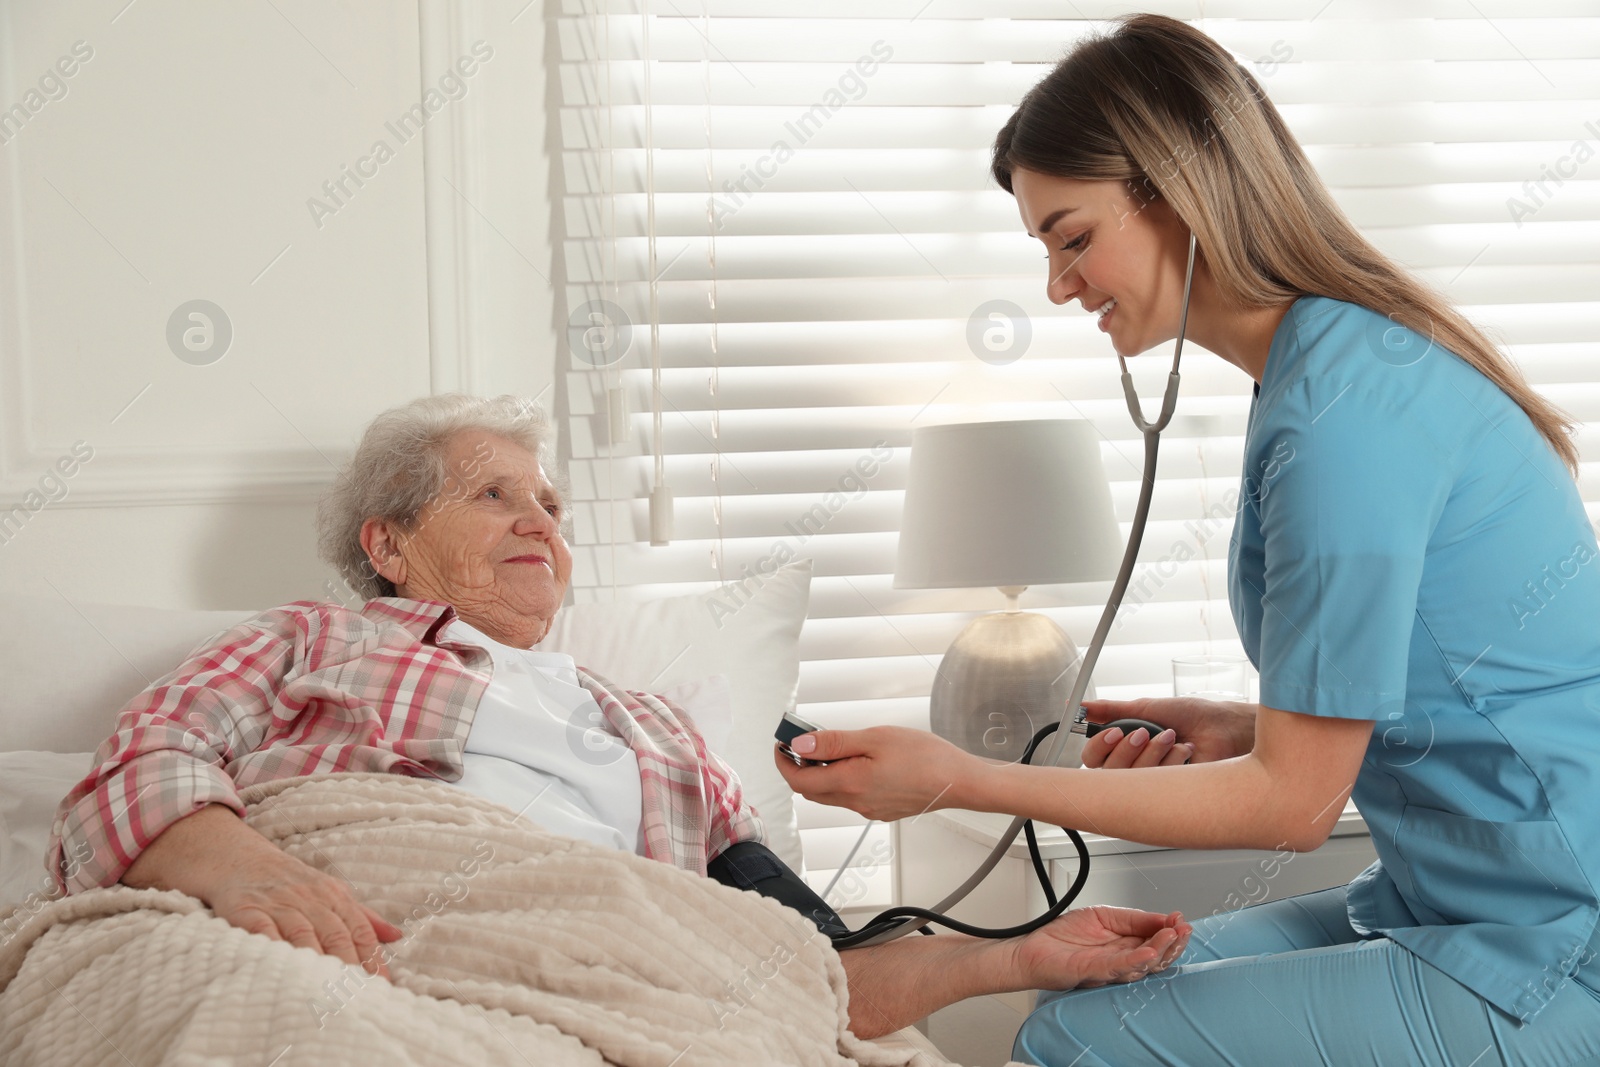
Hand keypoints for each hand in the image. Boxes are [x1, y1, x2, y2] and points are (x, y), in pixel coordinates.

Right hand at [207, 844, 403, 978]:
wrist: (239, 858)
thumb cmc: (291, 882)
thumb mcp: (330, 892)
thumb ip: (362, 916)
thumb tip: (397, 936)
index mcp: (334, 896)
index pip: (359, 930)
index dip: (372, 958)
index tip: (381, 986)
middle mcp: (310, 899)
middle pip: (335, 935)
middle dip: (350, 967)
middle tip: (357, 996)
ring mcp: (278, 904)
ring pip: (304, 935)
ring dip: (317, 963)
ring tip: (328, 992)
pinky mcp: (247, 910)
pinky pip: (262, 931)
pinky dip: (274, 949)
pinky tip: (283, 969)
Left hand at [773, 726, 981, 820]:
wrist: (960, 782)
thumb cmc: (924, 757)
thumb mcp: (874, 738)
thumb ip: (834, 743)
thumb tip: (799, 745)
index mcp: (848, 784)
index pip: (798, 780)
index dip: (783, 762)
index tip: (781, 743)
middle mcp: (855, 803)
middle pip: (811, 790)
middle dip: (800, 767)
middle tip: (804, 740)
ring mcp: (869, 809)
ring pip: (831, 794)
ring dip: (822, 774)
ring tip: (832, 747)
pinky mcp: (882, 810)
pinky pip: (851, 797)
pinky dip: (842, 780)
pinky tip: (859, 761)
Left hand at [1010, 906, 1189, 990]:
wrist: (1030, 950)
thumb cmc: (1062, 936)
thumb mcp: (1103, 915)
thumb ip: (1132, 918)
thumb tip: (1162, 917)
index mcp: (1125, 946)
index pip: (1156, 942)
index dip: (1171, 931)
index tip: (1181, 919)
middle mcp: (1120, 960)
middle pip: (1156, 957)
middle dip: (1173, 943)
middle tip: (1184, 930)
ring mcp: (1108, 969)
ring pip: (1142, 964)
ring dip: (1160, 950)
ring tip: (1171, 935)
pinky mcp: (1092, 972)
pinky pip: (1117, 968)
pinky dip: (1134, 960)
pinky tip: (1147, 952)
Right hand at [1080, 697, 1255, 768]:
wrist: (1223, 727)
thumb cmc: (1191, 716)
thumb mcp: (1146, 707)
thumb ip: (1111, 710)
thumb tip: (1081, 706)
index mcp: (1123, 747)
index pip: (1093, 758)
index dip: (1098, 746)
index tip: (1112, 732)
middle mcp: (1134, 767)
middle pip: (1106, 772)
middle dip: (1126, 750)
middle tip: (1142, 734)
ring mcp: (1151, 783)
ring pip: (1131, 779)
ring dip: (1152, 752)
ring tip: (1170, 738)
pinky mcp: (1170, 793)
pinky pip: (1156, 784)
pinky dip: (1172, 760)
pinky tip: (1185, 751)